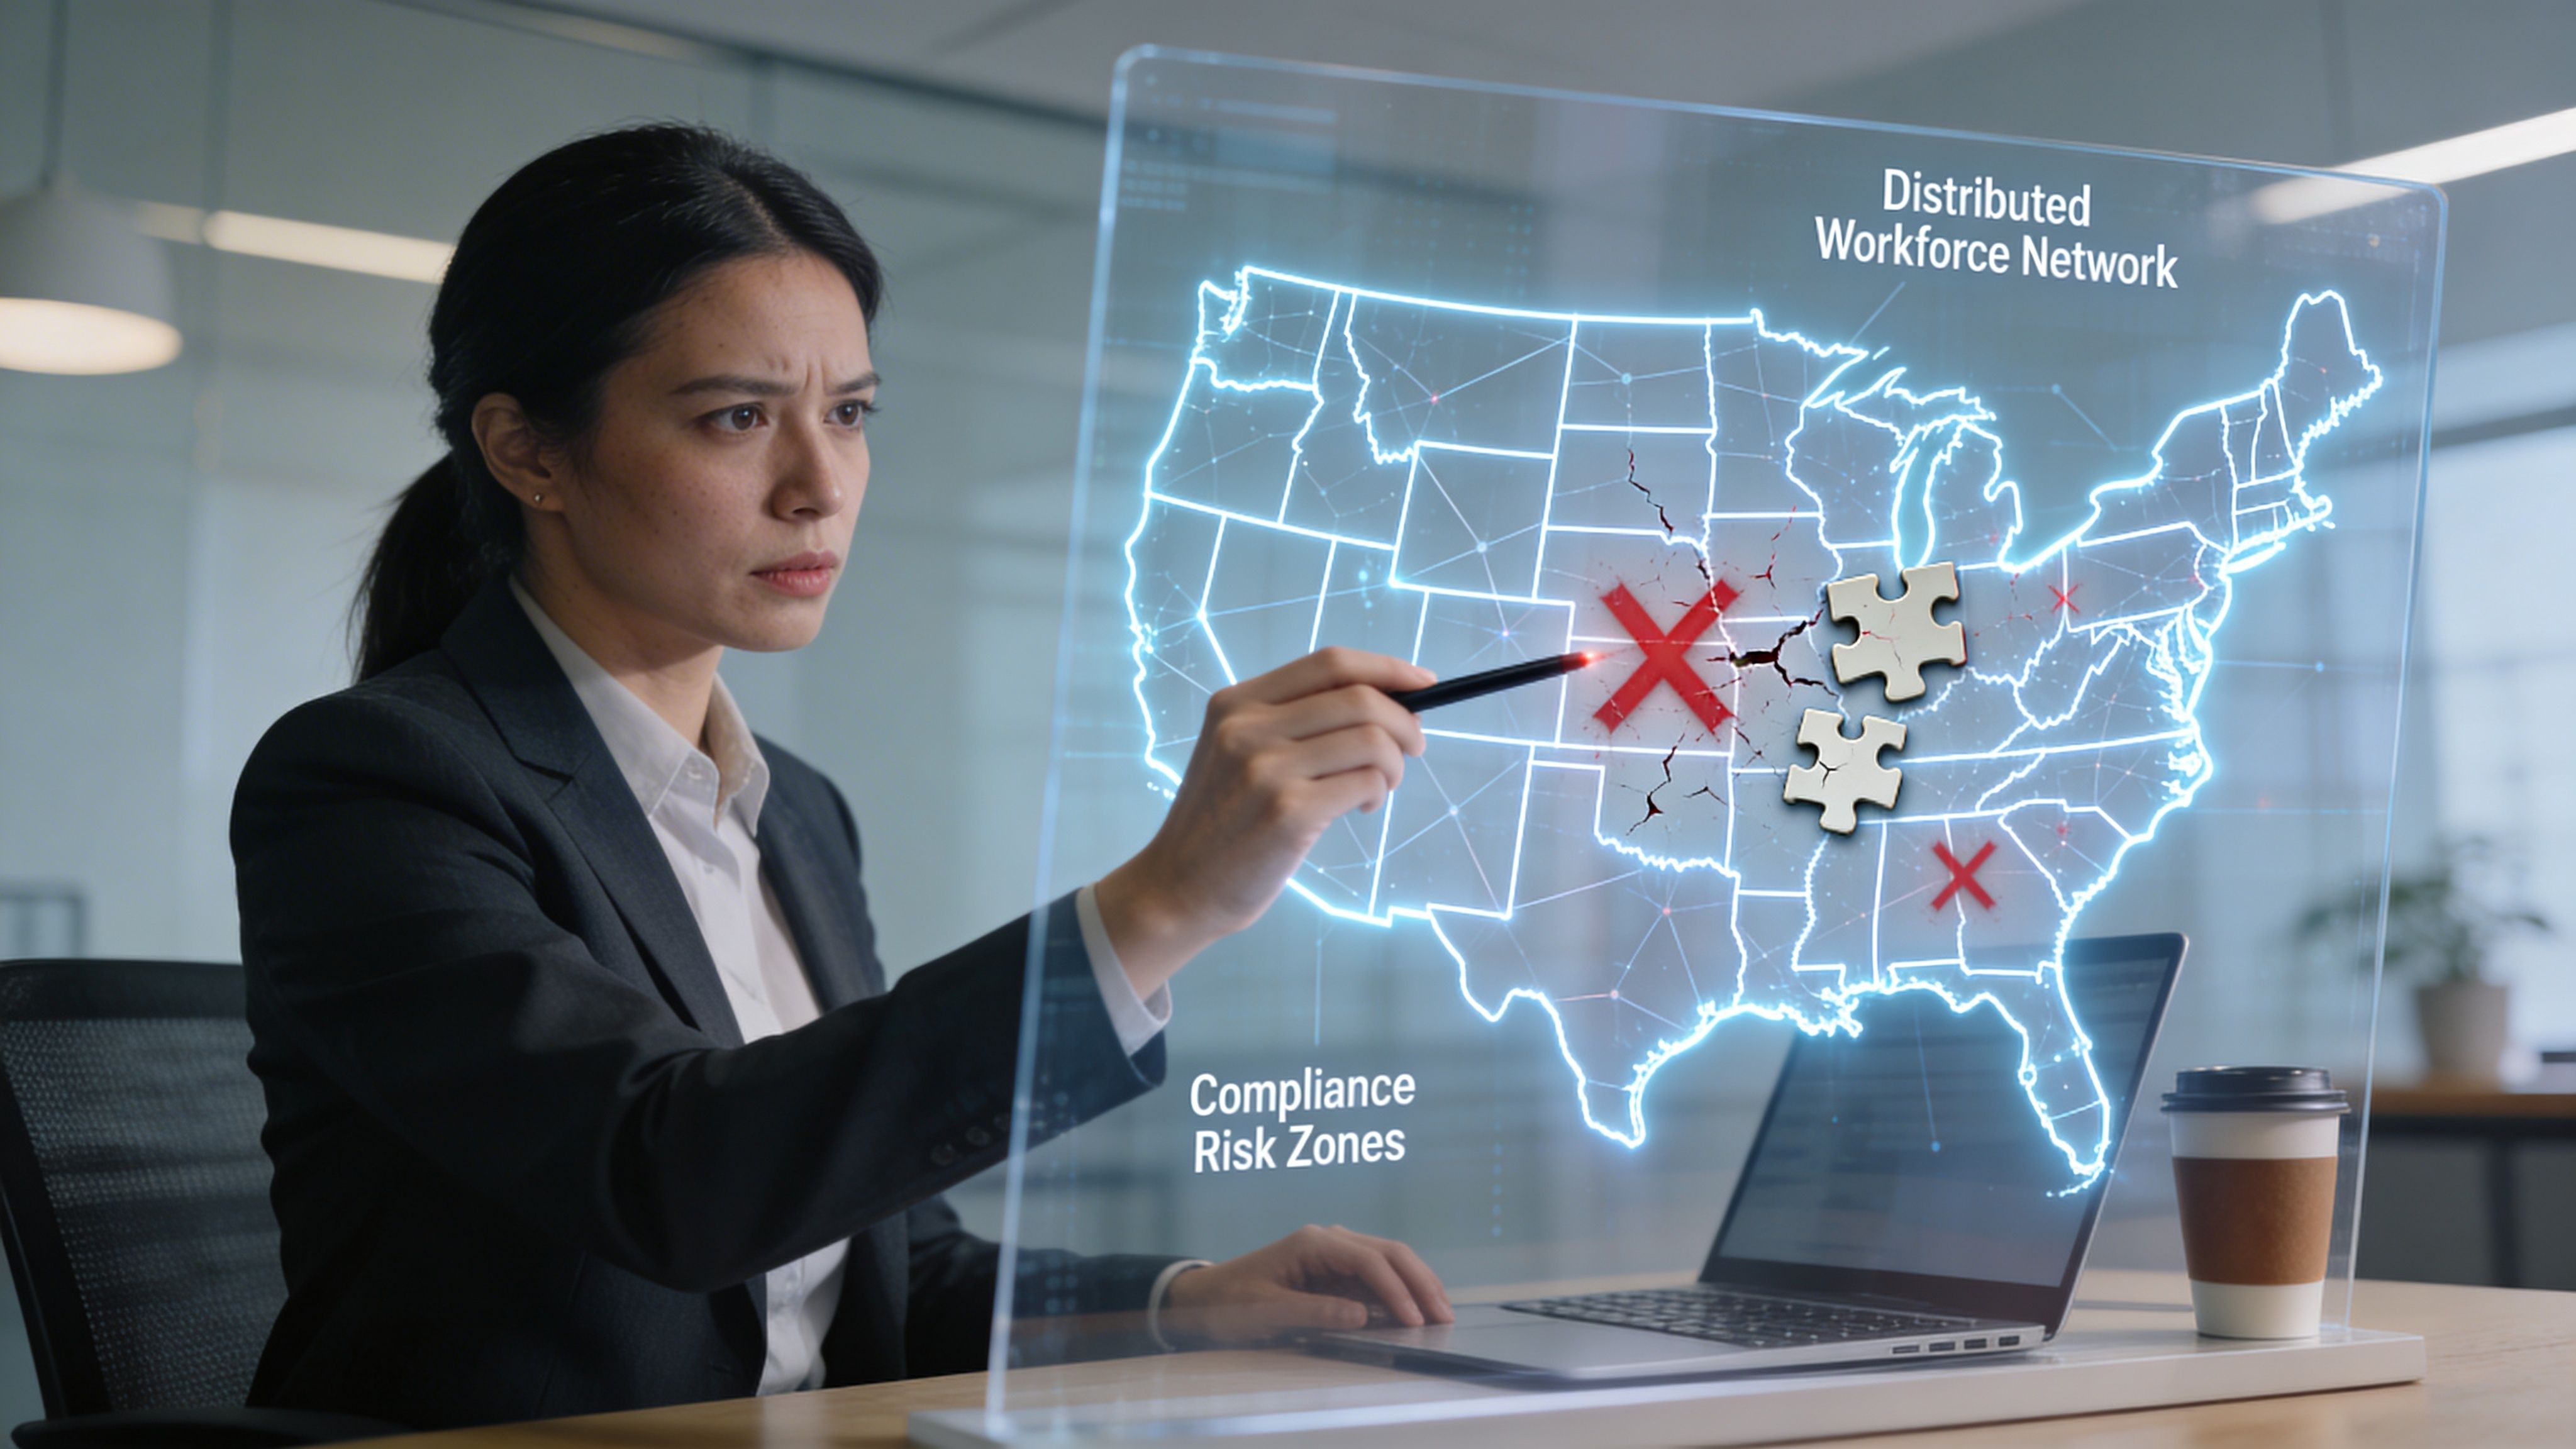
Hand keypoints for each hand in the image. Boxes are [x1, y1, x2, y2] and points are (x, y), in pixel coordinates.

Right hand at [1095, 648, 1431, 995]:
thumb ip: (1297, 722)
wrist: (1179, 887)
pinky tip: (1362, 808)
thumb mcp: (1240, 753)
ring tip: (1379, 787)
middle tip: (1413, 748)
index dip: (1386, 668)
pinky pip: (1365, 783)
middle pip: (1360, 698)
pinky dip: (1379, 793)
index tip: (1421, 682)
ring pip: (1371, 740)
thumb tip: (1391, 702)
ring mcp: (1266, 770)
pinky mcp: (1287, 813)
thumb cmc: (1223, 822)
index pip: (1330, 663)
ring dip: (1394, 764)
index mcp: (1237, 703)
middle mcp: (1248, 728)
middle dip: (1405, 722)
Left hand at [1158, 1224, 1453, 1347]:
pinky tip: (1414, 1308)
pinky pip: (1375, 1276)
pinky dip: (1398, 1290)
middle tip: (1445, 1314)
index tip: (1414, 1318)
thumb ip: (1315, 1313)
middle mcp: (1328, 1240)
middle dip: (1419, 1281)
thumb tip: (1362, 1316)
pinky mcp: (1335, 1270)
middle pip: (1388, 1252)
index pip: (1368, 1260)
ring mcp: (1333, 1253)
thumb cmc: (1230, 1303)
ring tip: (1440, 1311)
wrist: (1204, 1298)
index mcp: (1312, 1243)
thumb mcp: (1267, 1313)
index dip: (1395, 1289)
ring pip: (1388, 1259)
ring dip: (1415, 1283)